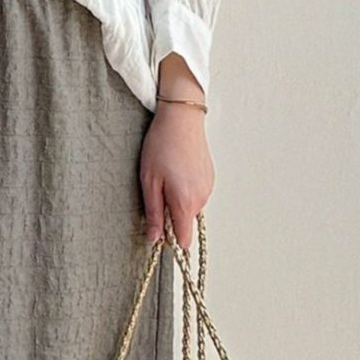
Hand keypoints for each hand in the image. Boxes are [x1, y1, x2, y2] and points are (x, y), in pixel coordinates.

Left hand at [139, 76, 214, 248]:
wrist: (181, 118)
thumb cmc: (162, 147)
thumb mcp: (149, 182)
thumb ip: (154, 214)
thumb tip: (155, 239)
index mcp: (186, 202)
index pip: (184, 239)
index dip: (170, 241)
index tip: (158, 233)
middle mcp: (202, 198)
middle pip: (185, 223)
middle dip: (170, 216)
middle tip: (156, 193)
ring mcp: (208, 187)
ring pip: (190, 209)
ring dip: (177, 202)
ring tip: (166, 178)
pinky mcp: (210, 178)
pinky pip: (196, 195)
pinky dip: (185, 190)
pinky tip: (176, 172)